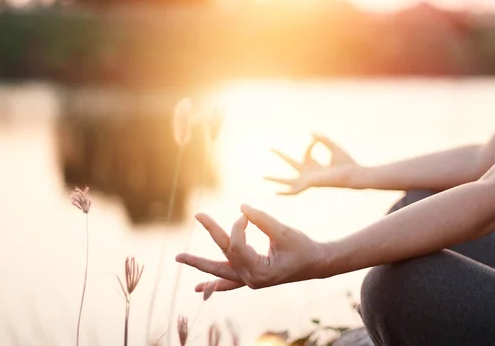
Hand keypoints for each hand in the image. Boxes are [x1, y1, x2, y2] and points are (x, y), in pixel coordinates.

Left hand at [175, 204, 327, 291]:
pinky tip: (201, 288)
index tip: (246, 214)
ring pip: (220, 273)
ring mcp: (250, 281)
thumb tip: (241, 207)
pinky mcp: (252, 277)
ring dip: (201, 267)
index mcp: (258, 272)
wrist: (316, 263)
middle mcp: (251, 280)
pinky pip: (229, 282)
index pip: (236, 246)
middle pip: (220, 264)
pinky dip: (215, 284)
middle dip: (198, 258)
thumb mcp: (283, 231)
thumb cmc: (302, 247)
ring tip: (181, 259)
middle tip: (178, 254)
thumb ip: (261, 219)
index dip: (238, 225)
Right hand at [265, 134, 356, 194]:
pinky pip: (295, 191)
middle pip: (292, 164)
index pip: (307, 153)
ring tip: (263, 176)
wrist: (352, 174)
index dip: (311, 145)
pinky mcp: (309, 184)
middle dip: (281, 156)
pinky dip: (285, 193)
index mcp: (316, 166)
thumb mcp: (333, 147)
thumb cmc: (346, 163)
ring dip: (275, 179)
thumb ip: (323, 140)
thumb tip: (312, 133)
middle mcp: (310, 174)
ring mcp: (308, 180)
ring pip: (288, 180)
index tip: (315, 139)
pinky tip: (275, 193)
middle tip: (270, 148)